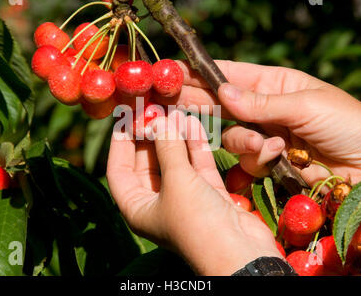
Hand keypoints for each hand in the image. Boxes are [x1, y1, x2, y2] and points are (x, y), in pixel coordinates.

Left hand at [107, 111, 282, 274]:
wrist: (241, 253)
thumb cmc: (198, 223)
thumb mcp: (177, 182)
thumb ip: (167, 149)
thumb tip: (159, 121)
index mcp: (137, 207)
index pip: (119, 169)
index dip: (120, 142)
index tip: (125, 116)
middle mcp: (157, 202)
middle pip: (147, 161)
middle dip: (151, 134)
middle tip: (154, 108)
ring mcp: (183, 197)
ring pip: (174, 160)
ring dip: (175, 137)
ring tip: (175, 110)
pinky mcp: (207, 193)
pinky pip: (196, 165)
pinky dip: (194, 145)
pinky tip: (192, 122)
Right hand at [154, 60, 360, 186]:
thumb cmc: (348, 124)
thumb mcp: (305, 104)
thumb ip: (260, 102)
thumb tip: (222, 90)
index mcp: (275, 84)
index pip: (230, 75)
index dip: (201, 74)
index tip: (173, 71)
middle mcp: (265, 108)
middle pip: (221, 105)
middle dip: (198, 103)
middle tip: (168, 101)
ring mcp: (266, 136)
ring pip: (232, 137)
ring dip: (246, 142)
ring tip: (270, 146)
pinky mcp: (270, 162)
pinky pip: (247, 159)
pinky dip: (259, 159)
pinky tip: (280, 158)